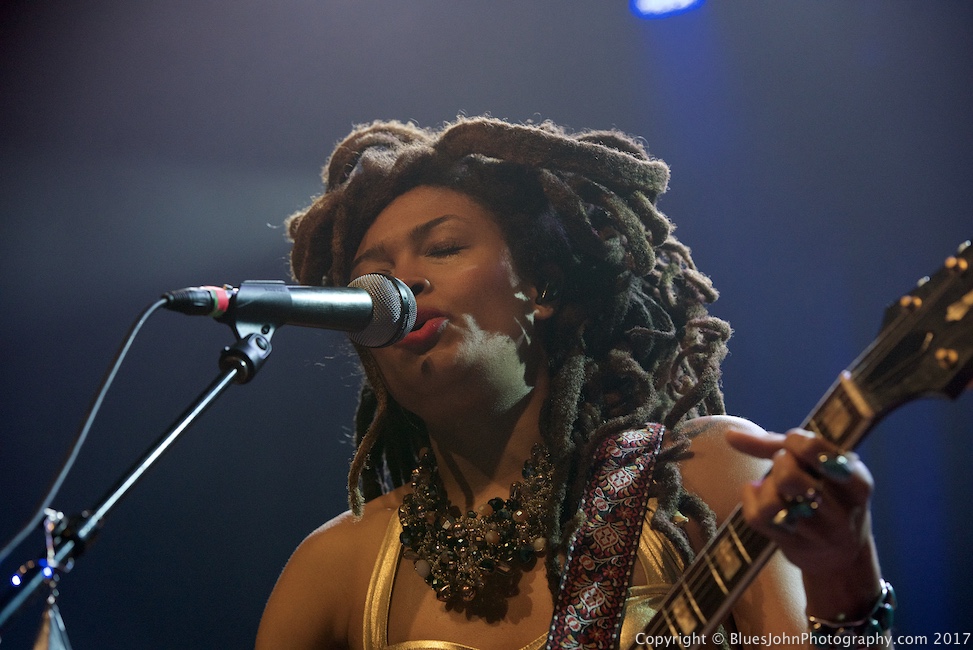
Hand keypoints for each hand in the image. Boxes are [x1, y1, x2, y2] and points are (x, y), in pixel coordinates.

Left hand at [725, 427, 883, 618]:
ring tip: (774, 485)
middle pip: (788, 477)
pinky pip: (757, 518)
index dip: (793, 440)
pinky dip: (750, 500)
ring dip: (766, 487)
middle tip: (785, 467)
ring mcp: (819, 534)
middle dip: (779, 465)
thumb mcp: (817, 467)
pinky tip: (759, 495)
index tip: (792, 444)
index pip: (814, 449)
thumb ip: (775, 445)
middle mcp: (843, 512)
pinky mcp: (794, 547)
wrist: (839, 555)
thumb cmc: (825, 493)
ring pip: (772, 502)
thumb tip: (729, 435)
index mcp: (857, 482)